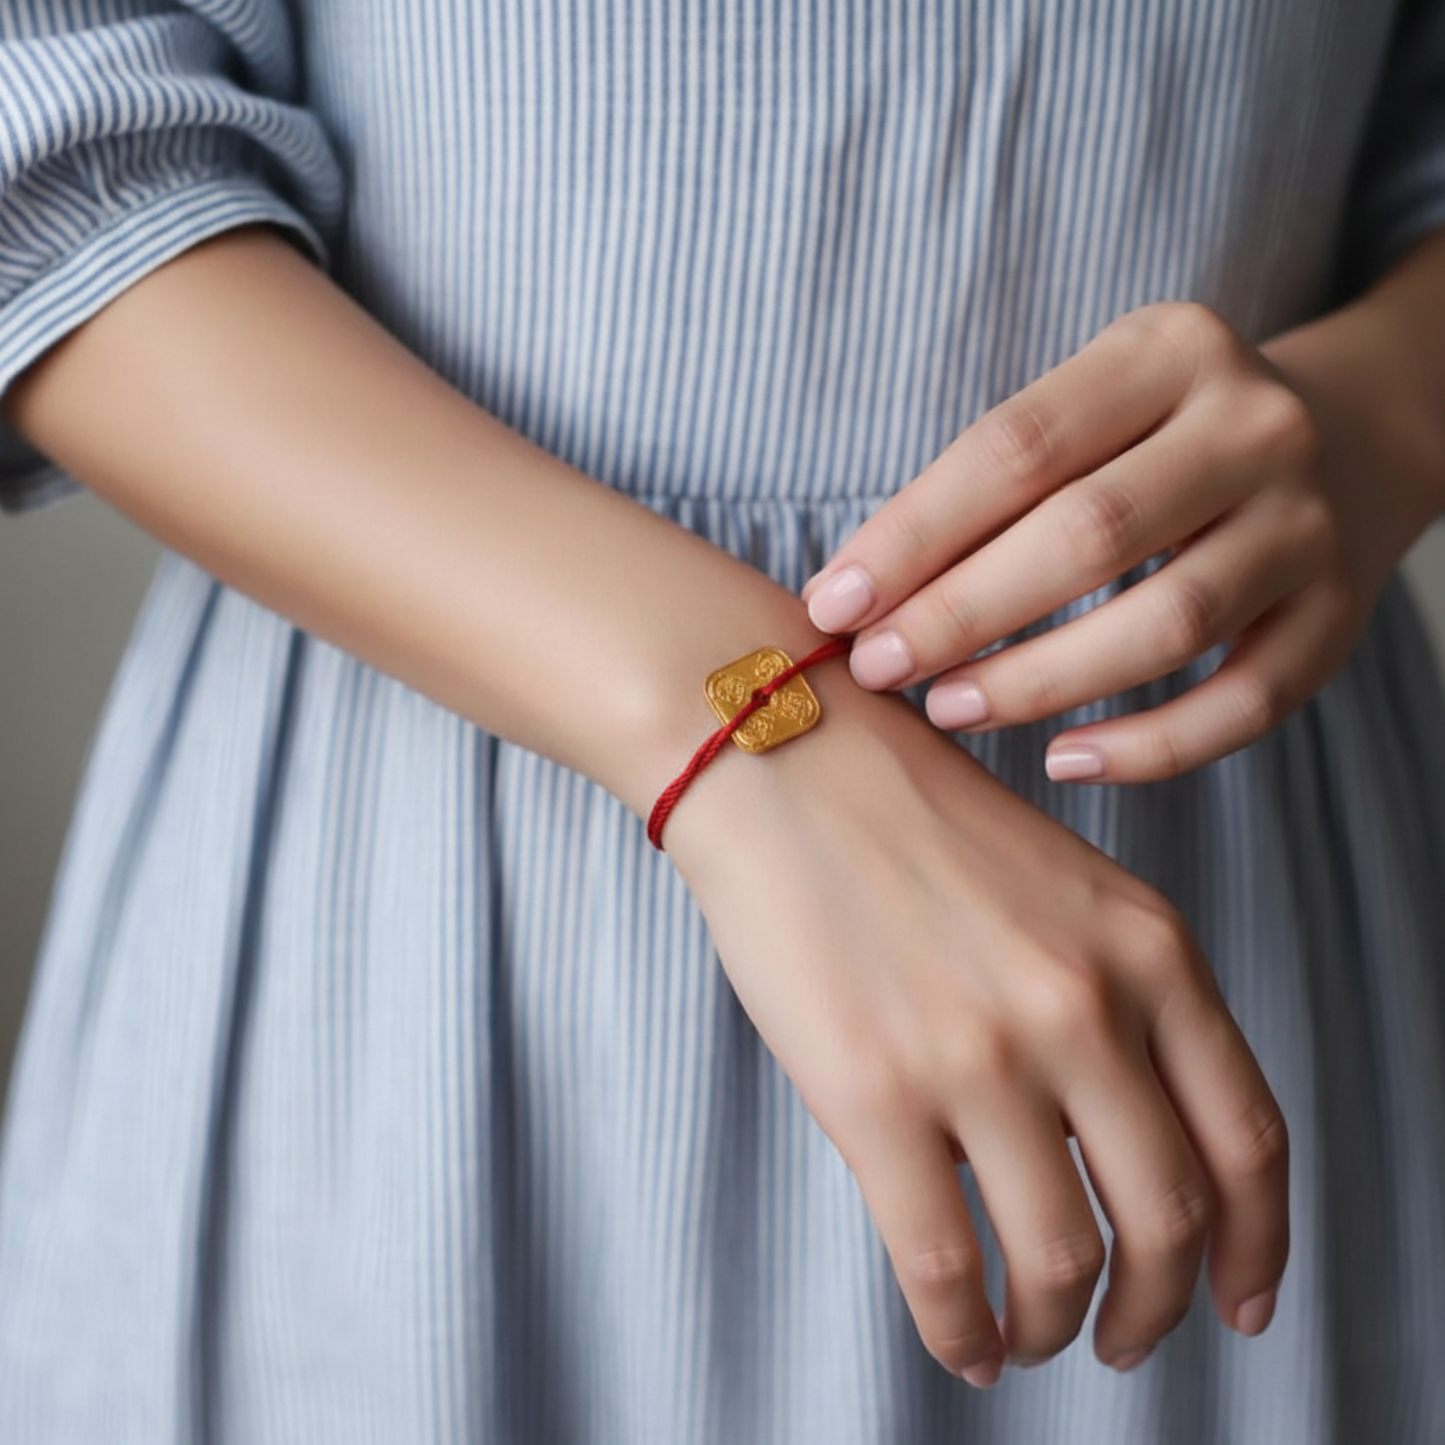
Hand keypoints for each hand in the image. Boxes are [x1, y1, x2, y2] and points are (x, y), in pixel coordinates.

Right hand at [665, 686, 1288, 1382]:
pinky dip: (959, 1328)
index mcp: (1147, 950)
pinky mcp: (874, 1093)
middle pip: (1170, 1219)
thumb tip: (1107, 1144)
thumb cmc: (907, 816)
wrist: (782, 764)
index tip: (1239, 1298)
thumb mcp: (1063, 886)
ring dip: (1052, 1326)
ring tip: (1028, 1338)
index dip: (1258, 1246)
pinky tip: (957, 1338)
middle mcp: (1084, 1007)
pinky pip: (941, 1262)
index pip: (1247, 1137)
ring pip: (1062, 1260)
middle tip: (1128, 1340)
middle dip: (1158, 1310)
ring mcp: (981, 1053)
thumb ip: (1116, 1001)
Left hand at [800, 300, 1431, 782]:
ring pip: (1167, 624)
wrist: (1343, 437)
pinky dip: (1150, 747)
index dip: (915, 534)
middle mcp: (1253, 426)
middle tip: (877, 668)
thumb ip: (986, 487)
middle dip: (961, 613)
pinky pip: (1245, 703)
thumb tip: (855, 596)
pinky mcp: (1338, 614)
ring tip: (947, 708)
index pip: (1018, 446)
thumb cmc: (1153, 441)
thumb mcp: (1086, 413)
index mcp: (1167, 352)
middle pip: (1087, 533)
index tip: (834, 605)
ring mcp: (1307, 522)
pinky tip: (1062, 760)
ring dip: (1038, 681)